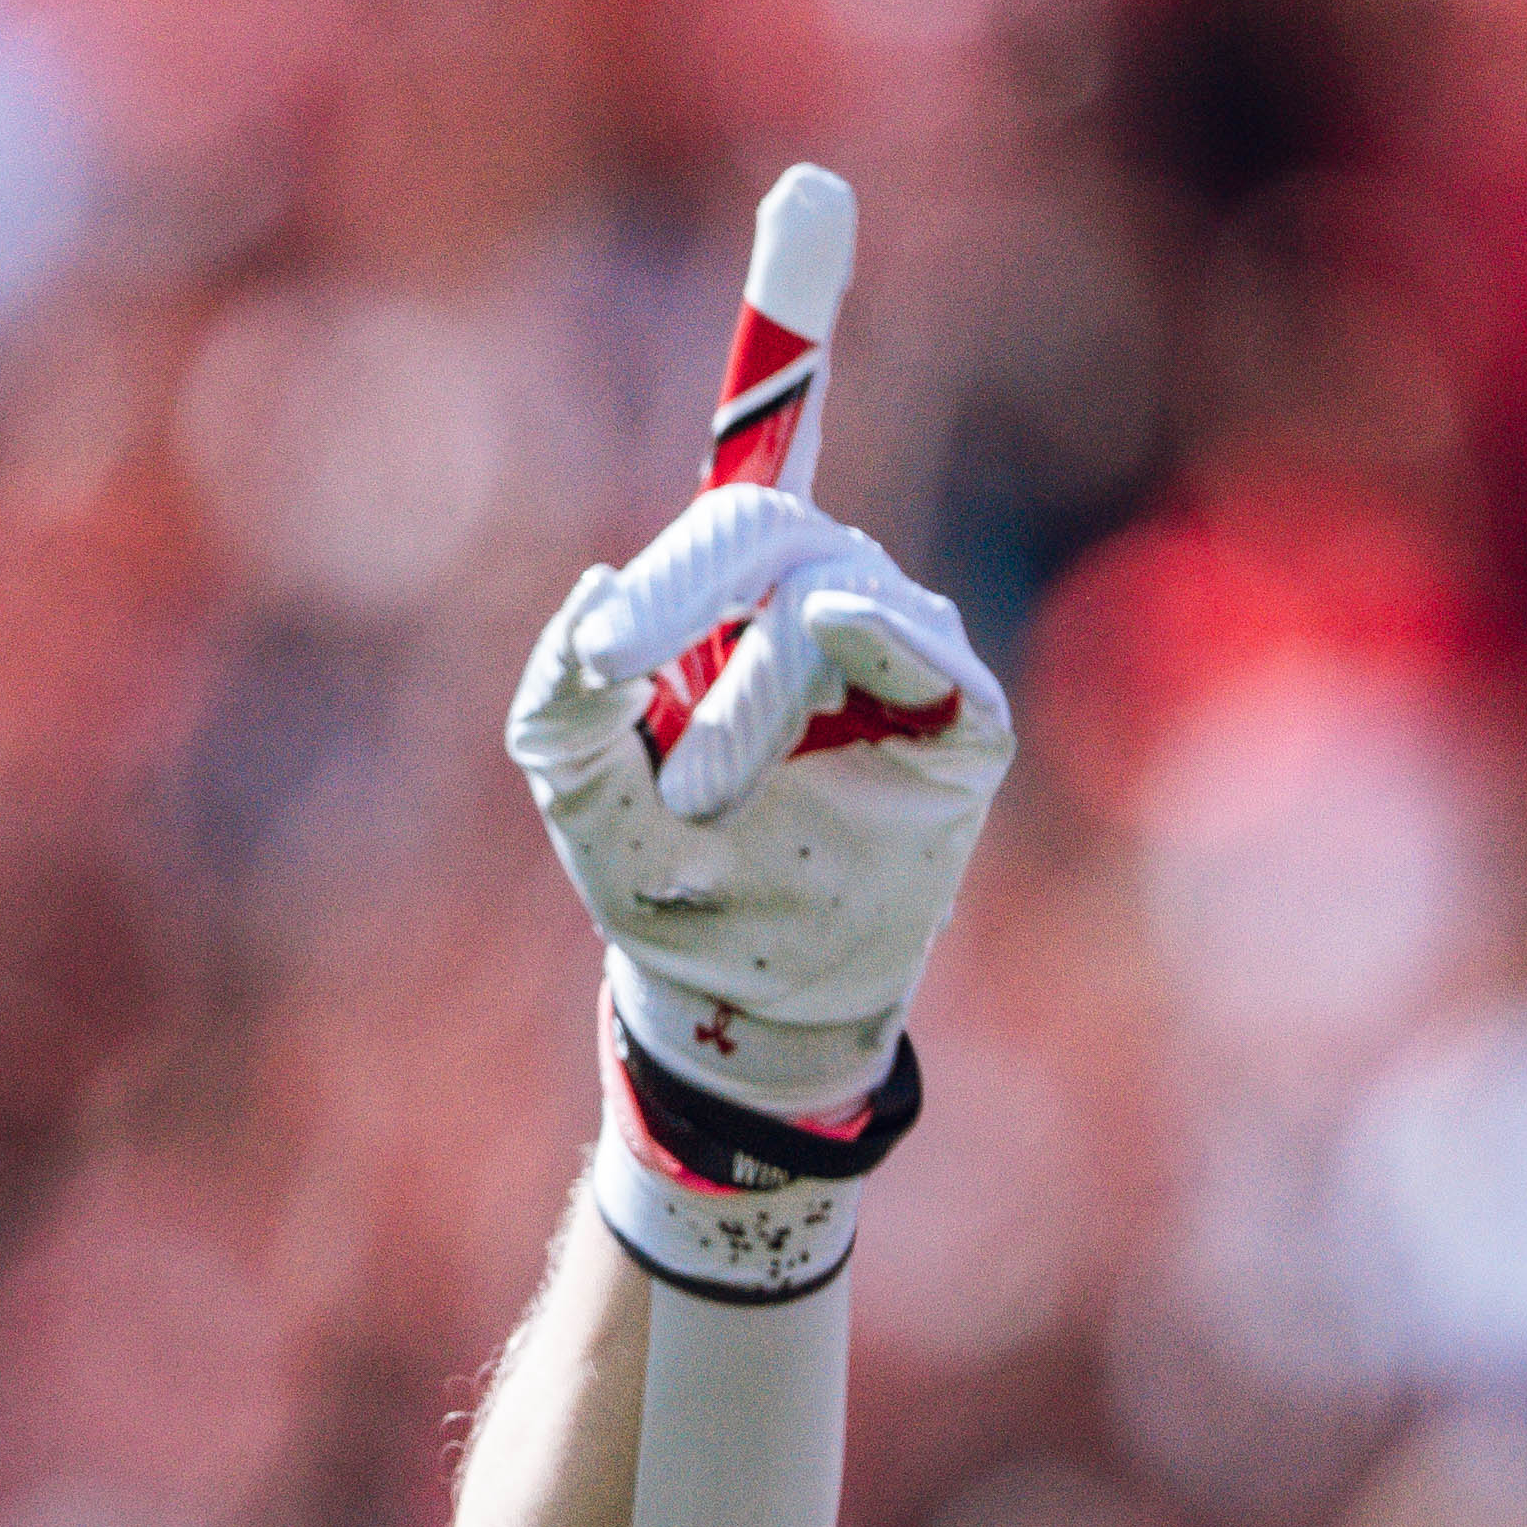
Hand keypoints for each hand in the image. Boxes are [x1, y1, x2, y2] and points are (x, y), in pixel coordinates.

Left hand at [508, 483, 1011, 1115]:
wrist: (751, 995)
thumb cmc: (669, 879)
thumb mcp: (590, 804)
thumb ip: (563, 709)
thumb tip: (592, 584)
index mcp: (738, 597)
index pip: (714, 532)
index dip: (662, 578)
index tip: (605, 656)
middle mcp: (826, 593)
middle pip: (767, 531)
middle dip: (682, 593)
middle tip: (616, 670)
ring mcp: (902, 647)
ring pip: (828, 594)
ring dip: (752, 692)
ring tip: (698, 802)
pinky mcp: (963, 718)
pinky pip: (932, 654)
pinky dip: (885, 632)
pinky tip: (835, 621)